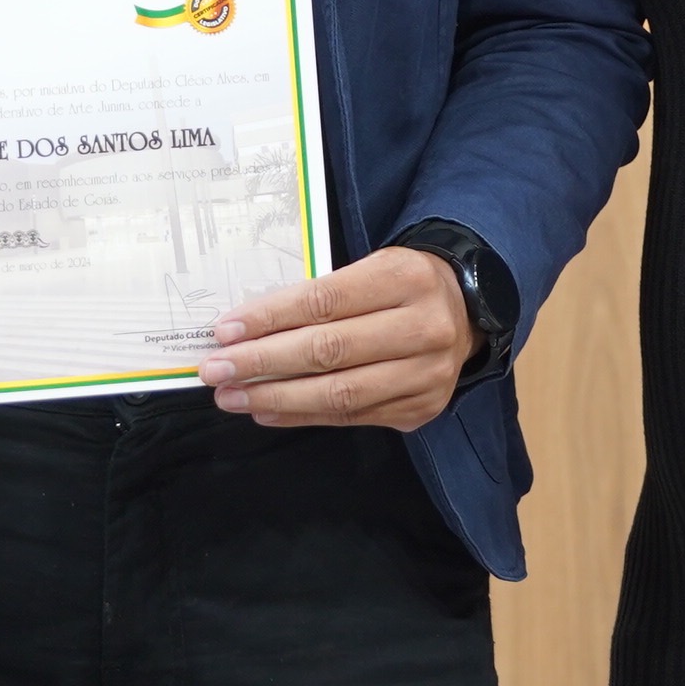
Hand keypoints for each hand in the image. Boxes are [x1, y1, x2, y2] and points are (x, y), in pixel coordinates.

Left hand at [197, 246, 470, 429]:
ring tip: (233, 396)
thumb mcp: (370, 268)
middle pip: (328, 351)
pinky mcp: (420, 410)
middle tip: (216, 370)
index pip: (325, 301)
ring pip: (338, 393)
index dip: (270, 318)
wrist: (468, 310)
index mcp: (405, 278)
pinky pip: (350, 417)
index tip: (225, 330)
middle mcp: (423, 328)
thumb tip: (245, 329)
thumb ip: (317, 296)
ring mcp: (425, 375)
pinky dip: (302, 416)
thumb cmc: (401, 284)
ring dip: (276, 398)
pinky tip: (267, 412)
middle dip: (262, 363)